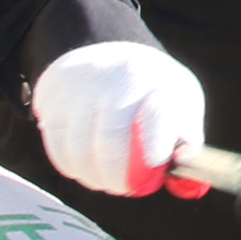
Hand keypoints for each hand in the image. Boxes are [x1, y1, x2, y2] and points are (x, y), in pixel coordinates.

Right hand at [28, 43, 209, 198]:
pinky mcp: (54, 88)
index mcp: (159, 82)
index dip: (153, 151)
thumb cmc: (153, 90)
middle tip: (122, 189)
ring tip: (100, 180)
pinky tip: (80, 165)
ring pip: (77, 148)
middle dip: (116, 179)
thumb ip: (187, 144)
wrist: (111, 50)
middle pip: (110, 142)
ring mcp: (82, 82)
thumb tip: (186, 184)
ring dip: (89, 176)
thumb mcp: (182, 105)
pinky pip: (54, 141)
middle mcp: (119, 78)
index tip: (149, 177)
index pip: (158, 117)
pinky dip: (67, 163)